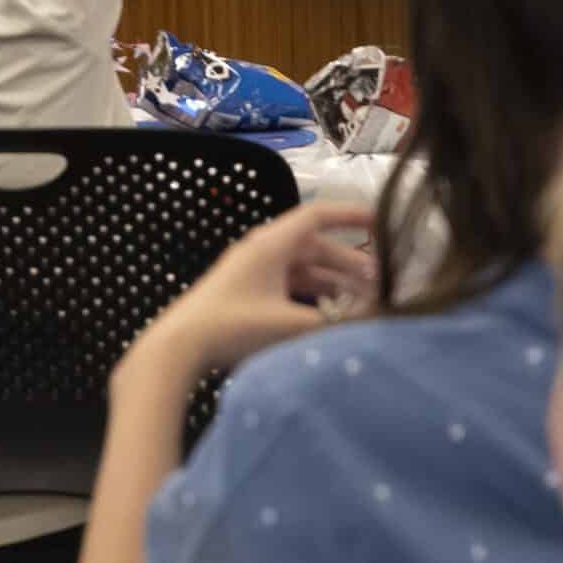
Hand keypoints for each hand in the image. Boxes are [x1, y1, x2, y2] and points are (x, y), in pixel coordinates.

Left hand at [141, 201, 378, 372]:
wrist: (179, 347)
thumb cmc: (232, 327)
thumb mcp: (290, 325)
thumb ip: (335, 322)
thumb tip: (374, 320)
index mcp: (271, 244)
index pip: (317, 216)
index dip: (351, 215)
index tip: (381, 220)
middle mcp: (263, 252)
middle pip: (315, 247)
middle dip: (350, 262)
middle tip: (384, 282)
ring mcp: (253, 272)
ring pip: (304, 270)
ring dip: (334, 282)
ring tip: (367, 302)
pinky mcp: (247, 294)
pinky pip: (289, 286)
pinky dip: (314, 296)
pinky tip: (333, 314)